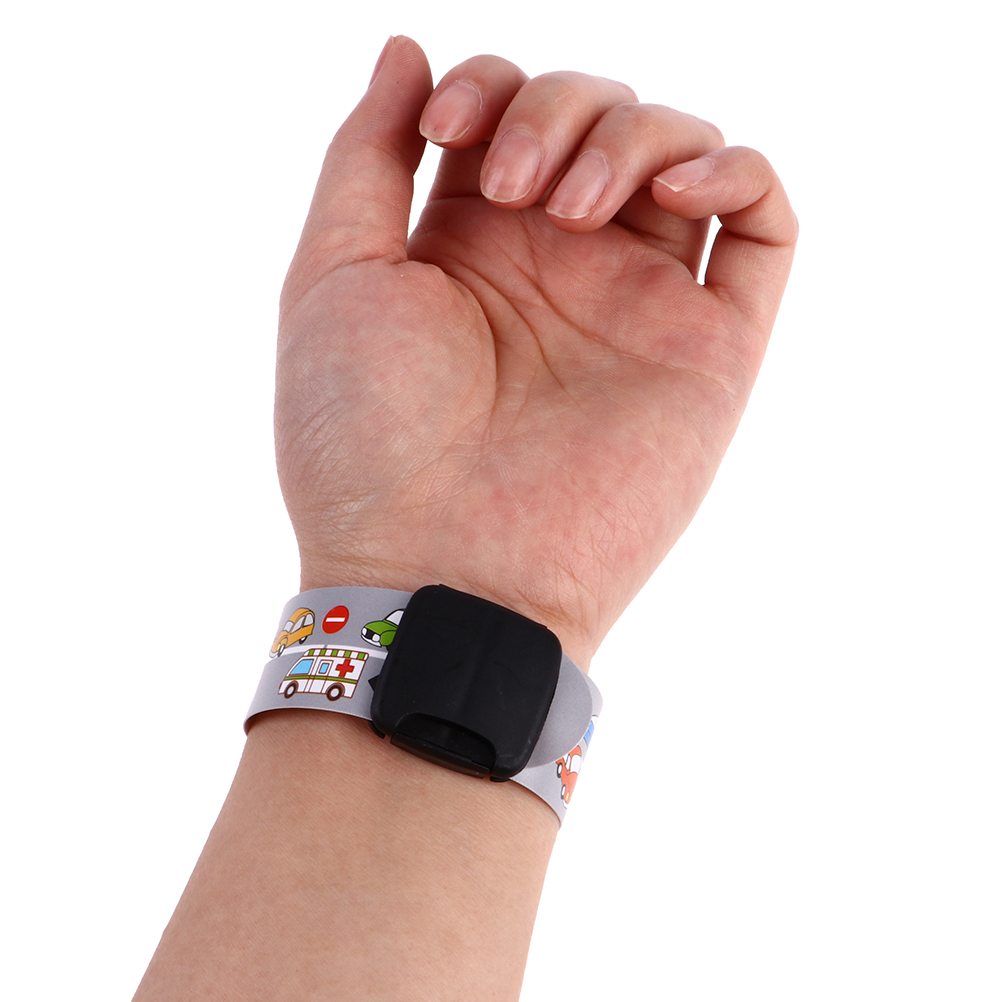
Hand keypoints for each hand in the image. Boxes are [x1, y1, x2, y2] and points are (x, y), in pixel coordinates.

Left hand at [275, 36, 796, 665]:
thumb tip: (406, 51)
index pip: (511, 111)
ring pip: (679, 152)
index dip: (489, 85)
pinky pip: (763, 226)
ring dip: (631, 135)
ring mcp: (637, 303)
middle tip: (515, 186)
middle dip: (557, 106)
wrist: (437, 571)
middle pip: (598, 114)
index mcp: (471, 246)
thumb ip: (365, 155)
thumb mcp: (334, 275)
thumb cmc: (364, 440)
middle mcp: (560, 267)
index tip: (446, 130)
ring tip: (569, 210)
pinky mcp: (708, 348)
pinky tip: (678, 189)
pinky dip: (737, 173)